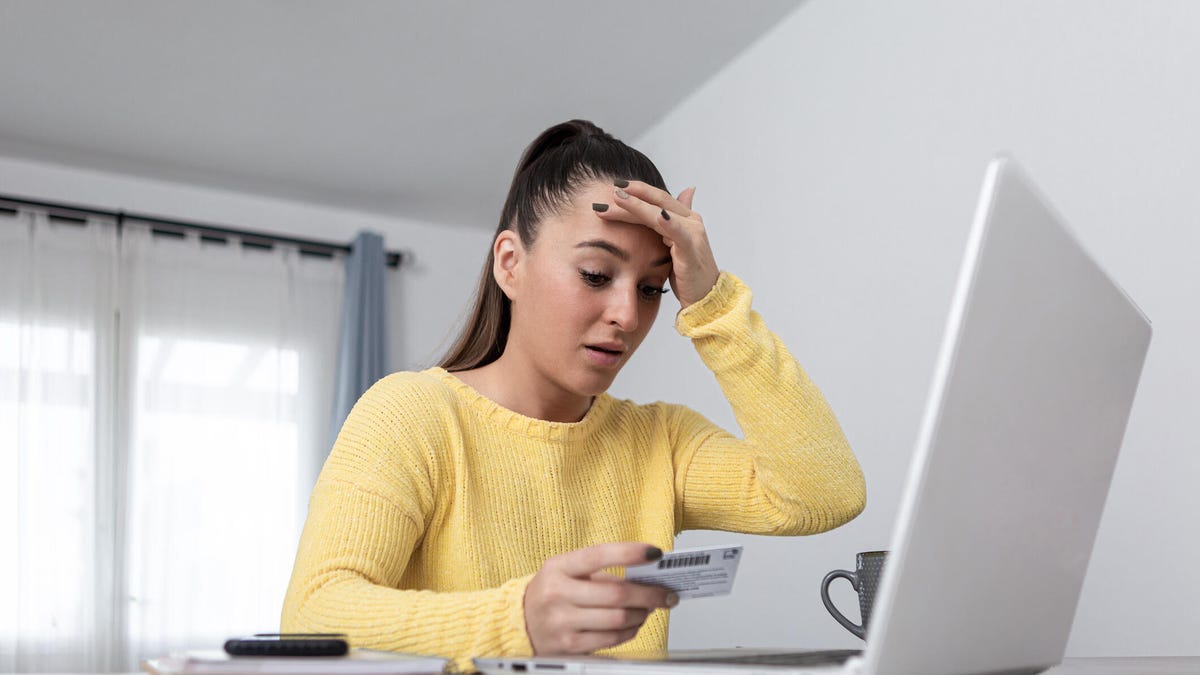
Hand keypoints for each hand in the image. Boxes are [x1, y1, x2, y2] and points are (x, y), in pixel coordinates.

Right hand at [524, 542, 678, 654]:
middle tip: (666, 593)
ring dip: (642, 614)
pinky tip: (634, 623)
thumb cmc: (551, 591)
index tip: (655, 552)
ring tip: (649, 608)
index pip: (599, 555)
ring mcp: (563, 622)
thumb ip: (599, 571)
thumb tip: (644, 575)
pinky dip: (630, 631)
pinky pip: (611, 639)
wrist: (519, 622)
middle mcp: (558, 593)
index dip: (630, 553)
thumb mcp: (565, 571)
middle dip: (650, 594)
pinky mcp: (570, 646)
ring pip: (618, 619)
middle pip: (616, 594)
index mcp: (559, 567)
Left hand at [597, 180, 718, 308]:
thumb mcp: (675, 246)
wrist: (706, 298)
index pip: (657, 199)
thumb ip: (670, 224)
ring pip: (660, 213)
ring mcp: (692, 233)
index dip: (637, 191)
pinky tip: (658, 216)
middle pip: (656, 201)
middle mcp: (689, 221)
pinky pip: (678, 233)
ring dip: (638, 205)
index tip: (614, 187)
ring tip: (618, 197)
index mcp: (684, 218)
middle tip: (611, 187)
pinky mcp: (691, 249)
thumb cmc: (689, 274)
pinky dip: (669, 223)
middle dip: (633, 193)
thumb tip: (678, 198)